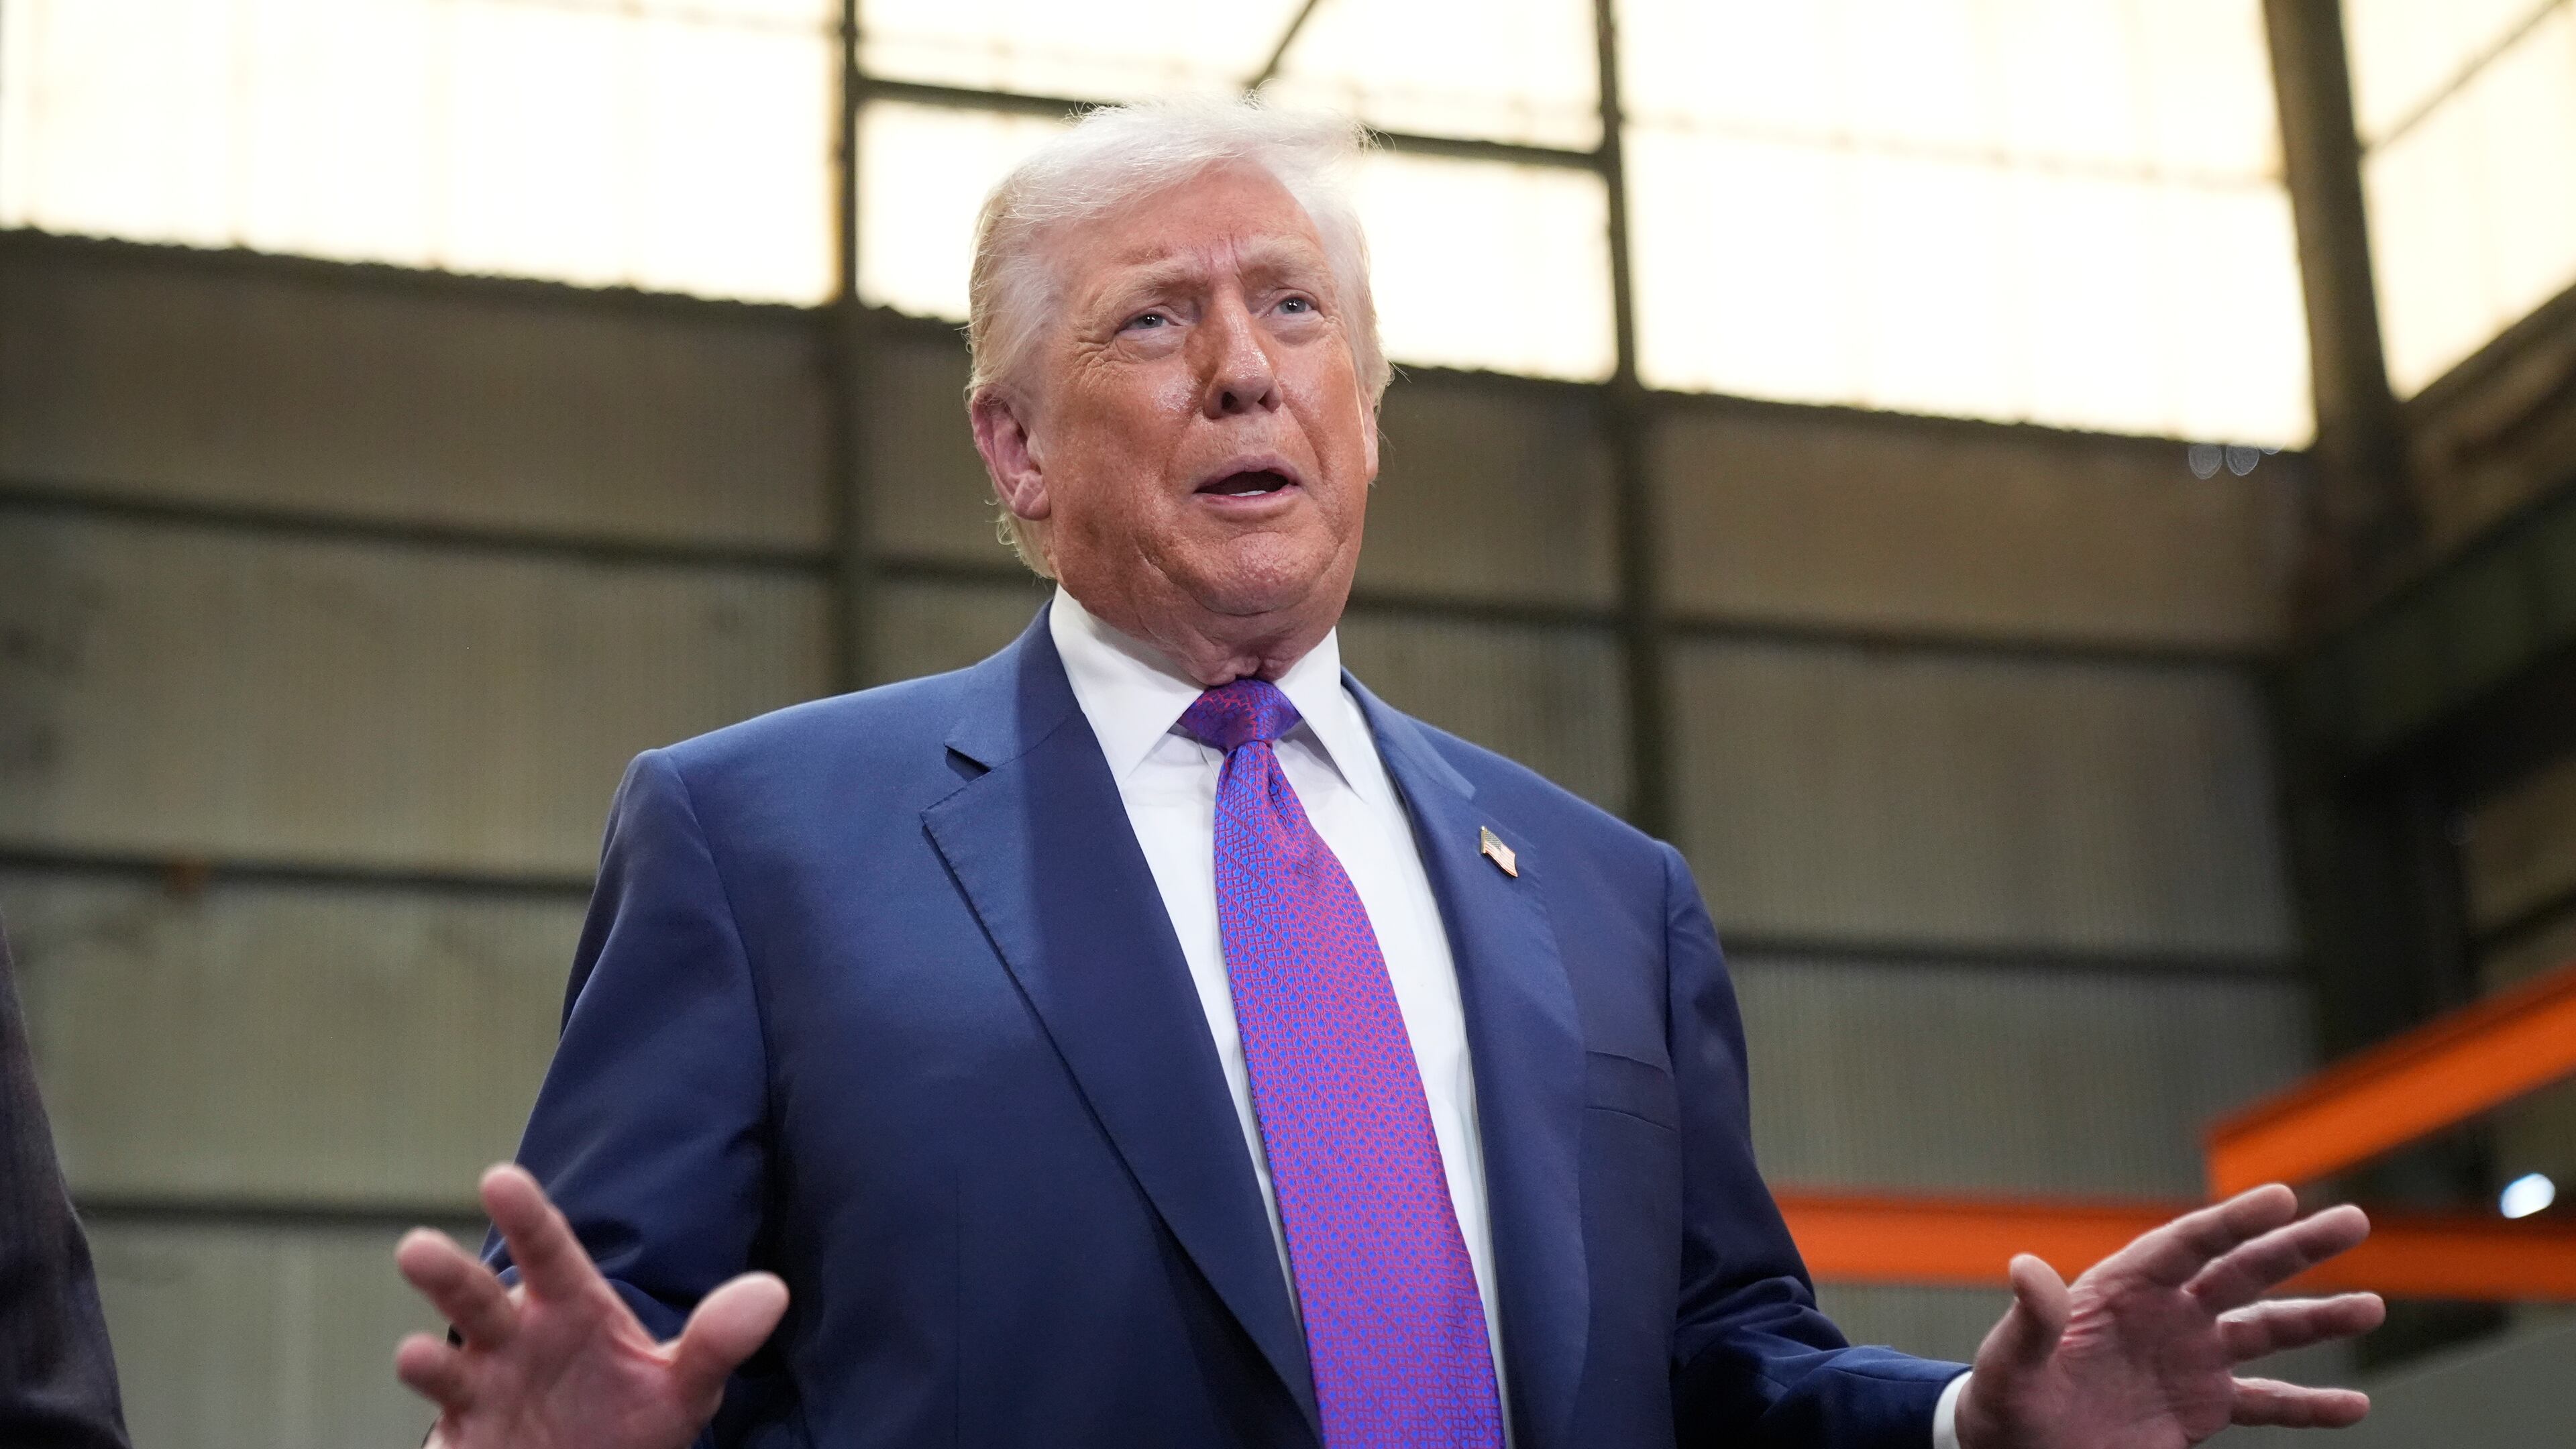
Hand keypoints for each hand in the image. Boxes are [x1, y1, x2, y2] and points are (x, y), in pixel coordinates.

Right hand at [394, 1164, 789, 1448]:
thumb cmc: (631, 1419)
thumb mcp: (682, 1387)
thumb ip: (717, 1341)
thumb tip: (771, 1292)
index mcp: (567, 1306)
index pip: (546, 1250)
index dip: (524, 1216)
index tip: (500, 1178)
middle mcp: (515, 1339)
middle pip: (476, 1298)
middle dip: (447, 1275)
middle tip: (416, 1248)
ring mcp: (483, 1390)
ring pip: (445, 1365)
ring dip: (425, 1361)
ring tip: (414, 1356)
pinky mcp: (465, 1441)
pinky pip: (446, 1432)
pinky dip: (439, 1436)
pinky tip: (437, 1432)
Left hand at [1955, 1184, 2385, 1448]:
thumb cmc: (2005, 1402)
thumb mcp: (2009, 1366)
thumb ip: (2028, 1322)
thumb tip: (2025, 1267)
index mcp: (2121, 1289)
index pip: (2186, 1245)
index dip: (2233, 1221)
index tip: (2282, 1198)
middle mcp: (2165, 1314)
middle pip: (2239, 1272)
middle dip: (2295, 1248)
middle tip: (2355, 1220)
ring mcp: (2189, 1357)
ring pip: (2265, 1330)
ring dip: (2318, 1319)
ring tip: (2371, 1306)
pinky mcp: (2202, 1406)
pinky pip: (2266, 1403)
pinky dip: (2309, 1406)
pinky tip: (2354, 1406)